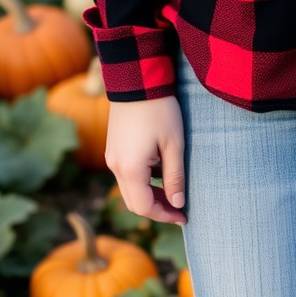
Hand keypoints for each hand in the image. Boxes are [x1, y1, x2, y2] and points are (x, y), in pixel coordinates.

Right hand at [105, 96, 186, 224]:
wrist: (136, 80)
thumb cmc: (160, 110)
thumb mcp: (174, 146)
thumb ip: (175, 178)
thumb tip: (177, 204)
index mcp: (130, 168)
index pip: (144, 207)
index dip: (165, 216)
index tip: (184, 217)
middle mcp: (115, 167)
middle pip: (134, 203)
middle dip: (157, 209)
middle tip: (180, 208)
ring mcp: (111, 158)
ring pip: (130, 190)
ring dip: (150, 196)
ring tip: (173, 191)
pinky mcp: (113, 150)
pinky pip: (127, 176)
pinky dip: (143, 183)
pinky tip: (161, 174)